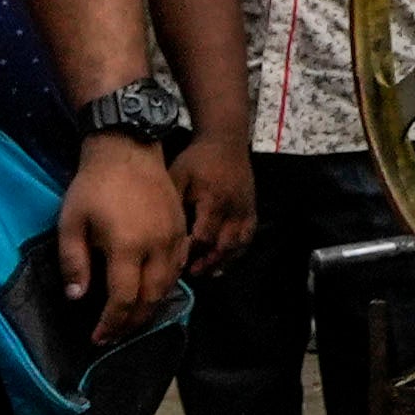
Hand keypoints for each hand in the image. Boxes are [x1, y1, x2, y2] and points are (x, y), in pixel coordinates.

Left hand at [60, 134, 188, 338]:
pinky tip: (152, 289)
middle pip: (151, 299)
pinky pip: (180, 266)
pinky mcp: (182, 229)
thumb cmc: (93, 186)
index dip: (111, 324)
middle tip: (115, 336)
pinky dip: (167, 285)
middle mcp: (157, 248)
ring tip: (132, 318)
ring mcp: (175, 238)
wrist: (127, 149)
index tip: (98, 338)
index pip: (123, 300)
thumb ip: (73, 263)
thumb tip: (77, 298)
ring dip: (151, 307)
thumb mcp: (71, 222)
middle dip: (133, 323)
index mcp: (128, 248)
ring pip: (169, 286)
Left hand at [182, 135, 260, 277]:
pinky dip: (238, 252)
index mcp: (213, 200)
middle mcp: (233, 209)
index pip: (204, 236)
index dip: (191, 251)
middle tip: (192, 272)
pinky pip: (248, 237)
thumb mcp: (178, 175)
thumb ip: (173, 203)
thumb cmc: (197, 159)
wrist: (226, 141)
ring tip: (208, 271)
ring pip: (239, 245)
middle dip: (208, 261)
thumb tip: (162, 232)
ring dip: (223, 260)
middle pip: (224, 245)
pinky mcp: (252, 210)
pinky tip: (225, 260)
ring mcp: (245, 210)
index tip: (177, 260)